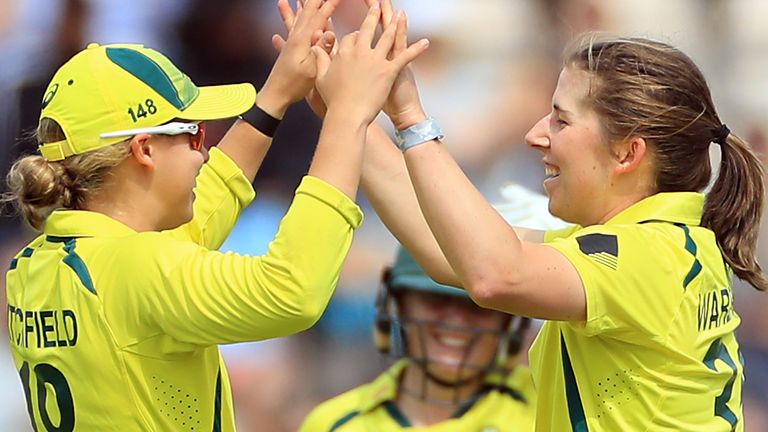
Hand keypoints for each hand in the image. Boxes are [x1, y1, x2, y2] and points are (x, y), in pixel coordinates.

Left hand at [272, 0, 335, 117]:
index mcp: (303, 41)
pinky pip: (289, 29)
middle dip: (314, 0)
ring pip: (297, 18)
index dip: (330, 5)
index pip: (320, 17)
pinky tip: (283, 14)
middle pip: (307, 13)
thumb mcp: (312, 68)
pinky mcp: (287, 50)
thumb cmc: (293, 85)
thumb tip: (329, 32)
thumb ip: (321, 49)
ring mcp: (290, 43)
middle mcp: (295, 38)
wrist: (275, 95)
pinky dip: (288, 20)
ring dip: (301, 6)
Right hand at [313, 3, 428, 126]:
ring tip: (400, 15)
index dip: (355, 36)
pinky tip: (425, 42)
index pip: (351, 37)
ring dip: (395, 24)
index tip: (356, 36)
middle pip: (368, 29)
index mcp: (344, 53)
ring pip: (388, 37)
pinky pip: (405, 57)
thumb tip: (315, 47)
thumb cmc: (333, 100)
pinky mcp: (389, 71)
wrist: (347, 115)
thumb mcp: (321, 77)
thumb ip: (320, 59)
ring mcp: (376, 61)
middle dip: (374, 15)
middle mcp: (360, 52)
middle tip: (378, 5)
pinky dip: (416, 49)